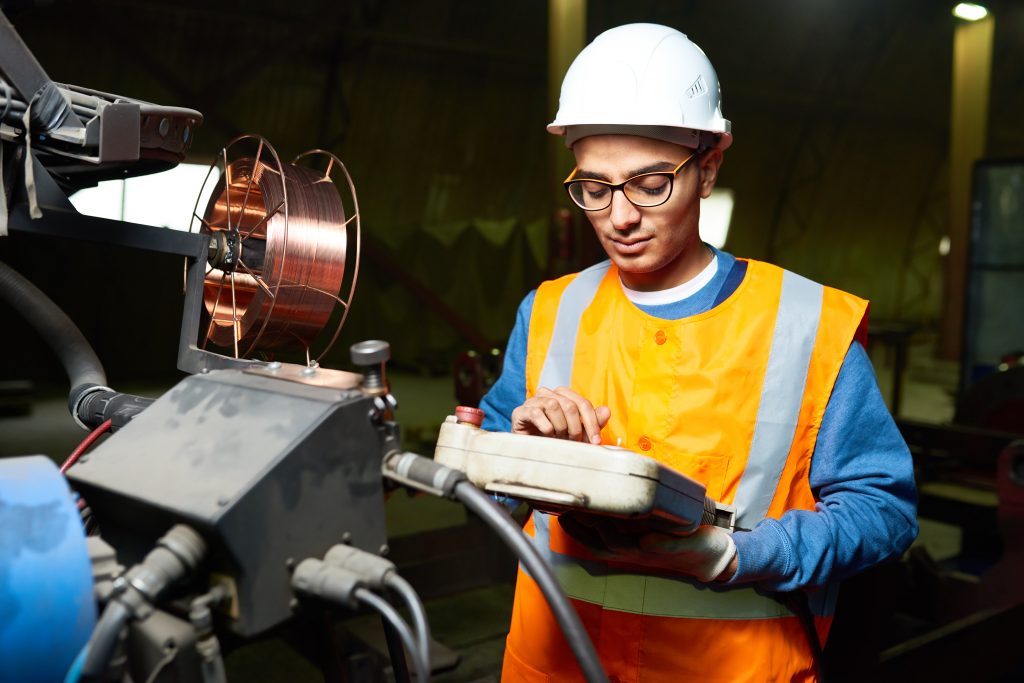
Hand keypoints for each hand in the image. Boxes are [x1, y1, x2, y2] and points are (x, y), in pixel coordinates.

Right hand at [511, 387, 610, 443]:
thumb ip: (592, 421)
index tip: (596, 441)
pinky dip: (546, 428)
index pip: (583, 403)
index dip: (592, 423)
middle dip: (576, 428)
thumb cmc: (555, 439)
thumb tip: (607, 410)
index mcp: (562, 395)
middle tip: (573, 442)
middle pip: (570, 405)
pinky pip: (537, 414)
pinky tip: (546, 436)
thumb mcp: (578, 432)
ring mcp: (533, 401)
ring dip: (560, 427)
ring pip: (554, 406)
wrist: (529, 450)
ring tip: (558, 439)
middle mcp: (548, 393)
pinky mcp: (520, 411)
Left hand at [560, 515, 736, 582]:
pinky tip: (586, 518)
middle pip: (599, 544)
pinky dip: (594, 532)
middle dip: (580, 530)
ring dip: (582, 531)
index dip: (595, 530)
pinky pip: (609, 540)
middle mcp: (636, 552)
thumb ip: (670, 542)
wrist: (713, 558)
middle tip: (563, 510)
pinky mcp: (638, 542)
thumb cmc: (702, 549)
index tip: (582, 514)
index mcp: (646, 551)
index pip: (612, 543)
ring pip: (601, 544)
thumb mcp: (691, 544)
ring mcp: (636, 548)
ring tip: (566, 513)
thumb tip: (647, 541)